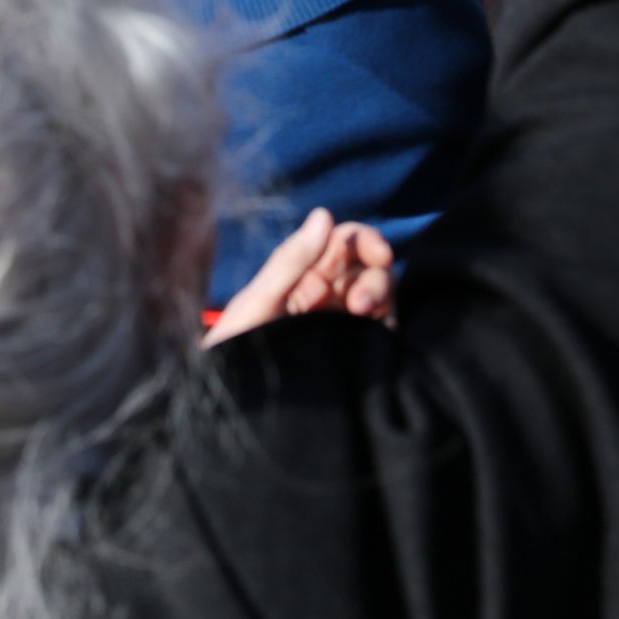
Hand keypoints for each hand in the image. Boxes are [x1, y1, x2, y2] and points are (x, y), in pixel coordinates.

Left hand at [202, 209, 394, 346]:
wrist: (232, 404)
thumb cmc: (233, 350)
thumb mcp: (257, 303)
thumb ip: (290, 261)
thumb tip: (324, 215)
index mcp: (301, 276)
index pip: (342, 243)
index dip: (365, 240)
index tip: (380, 253)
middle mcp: (325, 296)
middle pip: (366, 268)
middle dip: (374, 275)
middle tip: (361, 303)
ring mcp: (340, 324)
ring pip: (378, 295)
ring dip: (379, 297)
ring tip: (362, 317)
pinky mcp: (354, 352)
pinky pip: (381, 330)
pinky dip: (385, 324)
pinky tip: (372, 337)